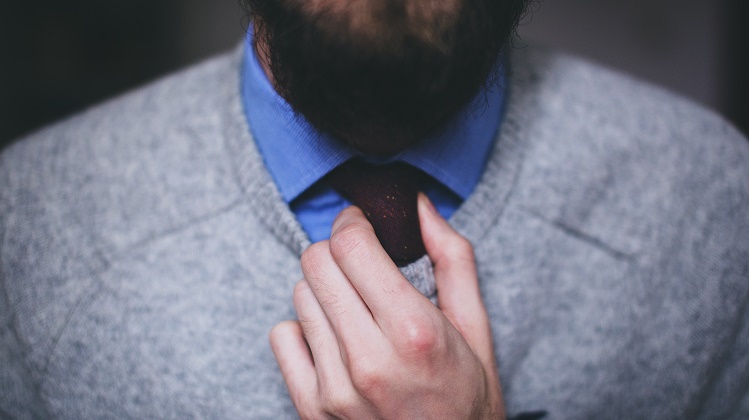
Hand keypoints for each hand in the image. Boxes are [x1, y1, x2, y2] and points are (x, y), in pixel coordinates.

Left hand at [270, 193, 504, 418]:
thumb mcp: (476, 326)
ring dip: (325, 290)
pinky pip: (282, 335)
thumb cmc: (466, 395)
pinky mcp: (312, 408)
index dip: (353, 222)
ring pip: (299, 295)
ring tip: (356, 309)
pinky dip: (304, 328)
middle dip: (337, 251)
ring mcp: (335, 388)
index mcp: (415, 331)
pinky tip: (335, 339)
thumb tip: (419, 203)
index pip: (351, 246)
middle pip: (316, 264)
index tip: (362, 224)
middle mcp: (369, 360)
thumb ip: (452, 257)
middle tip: (359, 264)